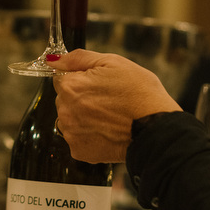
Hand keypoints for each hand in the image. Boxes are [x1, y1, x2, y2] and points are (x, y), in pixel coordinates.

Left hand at [49, 50, 180, 163]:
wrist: (157, 129)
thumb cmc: (140, 93)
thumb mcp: (112, 63)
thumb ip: (79, 58)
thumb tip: (53, 59)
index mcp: (70, 86)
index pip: (61, 78)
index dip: (80, 79)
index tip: (98, 84)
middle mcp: (65, 110)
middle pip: (64, 99)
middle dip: (80, 98)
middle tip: (107, 100)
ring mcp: (72, 133)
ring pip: (70, 119)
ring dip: (82, 117)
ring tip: (108, 117)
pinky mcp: (80, 151)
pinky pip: (77, 139)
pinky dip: (89, 136)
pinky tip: (107, 131)